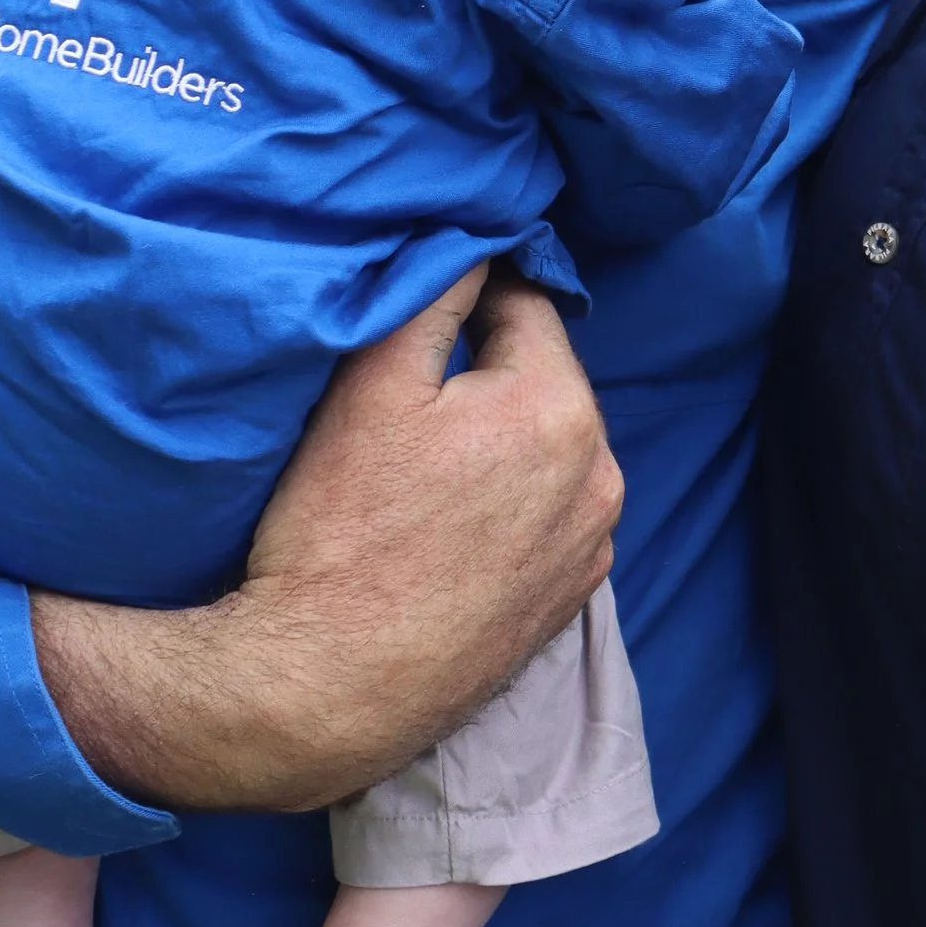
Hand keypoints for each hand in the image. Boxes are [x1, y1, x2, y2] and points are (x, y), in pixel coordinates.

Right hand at [30, 265, 621, 817]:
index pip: (526, 305)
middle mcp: (600, 477)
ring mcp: (590, 547)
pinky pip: (545, 516)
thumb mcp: (372, 383)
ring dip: (498, 439)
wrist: (325, 688)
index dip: (467, 300)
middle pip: (540, 380)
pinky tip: (444, 523)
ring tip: (420, 467)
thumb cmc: (338, 530)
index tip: (416, 318)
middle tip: (405, 400)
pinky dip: (508, 504)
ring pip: (544, 449)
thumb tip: (480, 238)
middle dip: (484, 373)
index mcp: (561, 409)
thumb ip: (437, 292)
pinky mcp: (568, 602)